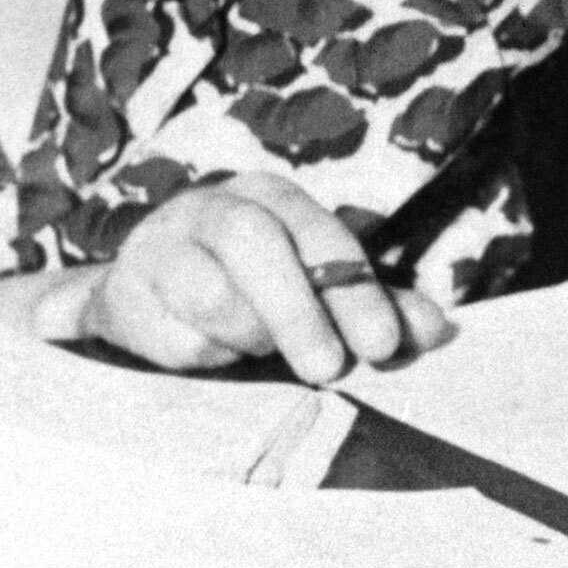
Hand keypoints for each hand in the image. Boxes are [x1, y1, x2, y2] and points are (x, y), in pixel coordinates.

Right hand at [77, 172, 449, 382]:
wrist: (144, 299)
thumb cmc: (249, 290)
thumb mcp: (314, 291)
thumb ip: (372, 305)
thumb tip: (439, 328)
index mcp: (272, 197)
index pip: (320, 232)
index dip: (354, 288)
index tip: (382, 345)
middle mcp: (215, 207)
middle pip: (256, 244)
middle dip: (299, 314)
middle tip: (328, 370)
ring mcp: (165, 246)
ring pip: (213, 294)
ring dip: (249, 339)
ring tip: (259, 353)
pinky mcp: (128, 292)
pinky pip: (177, 338)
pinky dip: (208, 357)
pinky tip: (213, 354)